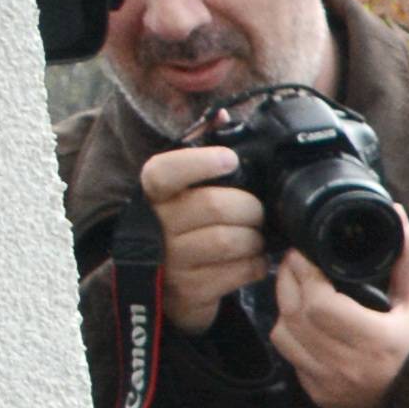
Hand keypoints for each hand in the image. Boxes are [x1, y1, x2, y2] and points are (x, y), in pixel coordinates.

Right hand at [139, 139, 270, 325]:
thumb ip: (199, 150)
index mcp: (151, 193)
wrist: (167, 285)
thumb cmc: (183, 226)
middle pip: (214, 206)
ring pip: (229, 241)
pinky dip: (256, 265)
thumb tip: (224, 116)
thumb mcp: (183, 188)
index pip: (165, 171)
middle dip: (249, 208)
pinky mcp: (190, 291)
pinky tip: (252, 260)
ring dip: (254, 238)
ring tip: (255, 236)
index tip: (229, 160)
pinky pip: (238, 272)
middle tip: (257, 212)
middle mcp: (155, 225)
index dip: (200, 163)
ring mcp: (171, 261)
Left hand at [266, 248, 408, 407]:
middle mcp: (349, 366)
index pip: (320, 303)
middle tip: (297, 263)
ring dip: (286, 308)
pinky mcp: (317, 395)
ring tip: (301, 292)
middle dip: (289, 281)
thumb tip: (395, 213)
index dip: (305, 273)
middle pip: (295, 313)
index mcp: (376, 342)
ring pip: (283, 334)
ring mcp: (329, 383)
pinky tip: (308, 325)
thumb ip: (408, 258)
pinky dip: (293, 335)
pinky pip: (289, 357)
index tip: (306, 254)